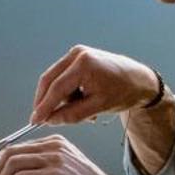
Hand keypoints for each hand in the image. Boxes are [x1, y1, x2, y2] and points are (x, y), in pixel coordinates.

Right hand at [29, 45, 160, 124]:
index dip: (44, 106)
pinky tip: (82, 100)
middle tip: (43, 119)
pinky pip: (63, 77)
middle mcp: (77, 54)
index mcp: (84, 64)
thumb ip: (71, 115)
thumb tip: (50, 119)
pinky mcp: (77, 56)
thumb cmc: (123, 92)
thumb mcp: (97, 108)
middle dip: (46, 101)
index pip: (56, 88)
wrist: (139, 79)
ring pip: (56, 80)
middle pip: (50, 80)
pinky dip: (67, 91)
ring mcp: (76, 53)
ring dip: (62, 98)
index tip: (35, 120)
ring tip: (82, 110)